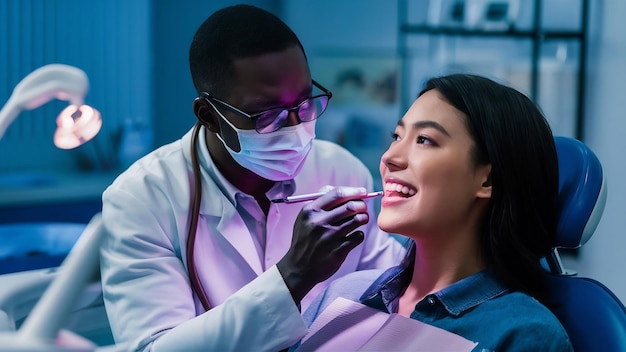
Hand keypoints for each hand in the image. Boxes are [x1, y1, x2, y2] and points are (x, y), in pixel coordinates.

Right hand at [277, 186, 369, 303]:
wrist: (298, 268)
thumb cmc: (305, 239)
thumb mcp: (304, 218)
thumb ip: (320, 203)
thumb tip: (344, 191)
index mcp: (310, 211)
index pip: (337, 194)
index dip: (354, 191)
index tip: (363, 192)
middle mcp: (319, 223)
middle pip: (350, 206)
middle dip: (362, 205)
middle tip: (363, 208)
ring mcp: (329, 237)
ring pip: (357, 220)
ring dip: (364, 218)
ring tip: (362, 219)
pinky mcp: (338, 251)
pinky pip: (358, 236)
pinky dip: (359, 234)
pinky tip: (354, 236)